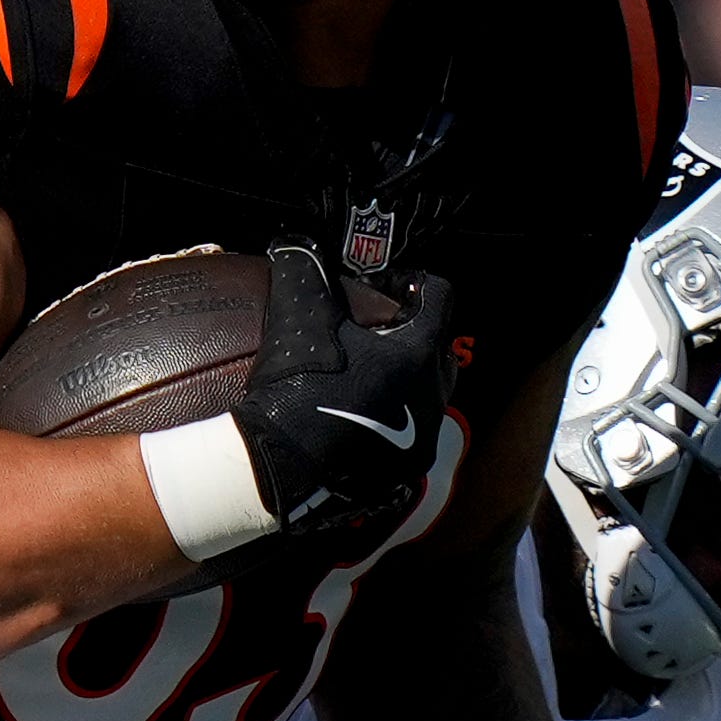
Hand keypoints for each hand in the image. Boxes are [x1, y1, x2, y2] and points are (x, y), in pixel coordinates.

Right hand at [228, 249, 461, 538]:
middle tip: (380, 337)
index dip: (415, 285)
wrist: (281, 468)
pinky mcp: (398, 477)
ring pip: (426, 402)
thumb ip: (304, 272)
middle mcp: (432, 399)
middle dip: (418, 341)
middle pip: (440, 355)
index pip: (440, 299)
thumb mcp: (299, 317)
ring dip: (405, 387)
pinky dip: (388, 427)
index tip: (390, 288)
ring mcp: (418, 443)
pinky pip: (404, 442)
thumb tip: (294, 242)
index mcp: (419, 353)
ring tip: (368, 384)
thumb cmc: (299, 386)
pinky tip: (354, 425)